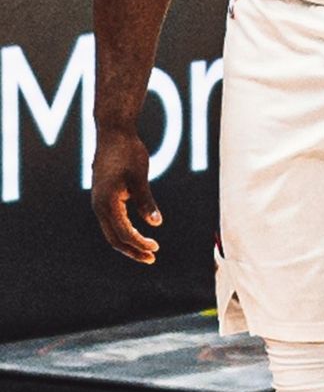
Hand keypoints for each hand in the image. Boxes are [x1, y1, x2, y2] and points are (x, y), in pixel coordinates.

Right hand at [91, 130, 161, 263]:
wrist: (113, 133)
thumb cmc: (127, 152)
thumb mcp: (139, 177)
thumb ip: (146, 201)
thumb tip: (156, 223)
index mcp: (106, 203)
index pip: (123, 233)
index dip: (139, 243)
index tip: (156, 248)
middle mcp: (99, 205)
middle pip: (114, 238)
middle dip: (132, 250)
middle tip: (152, 258)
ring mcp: (99, 202)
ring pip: (111, 232)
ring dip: (128, 243)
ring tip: (147, 251)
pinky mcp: (103, 197)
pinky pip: (111, 222)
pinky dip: (124, 232)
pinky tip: (136, 233)